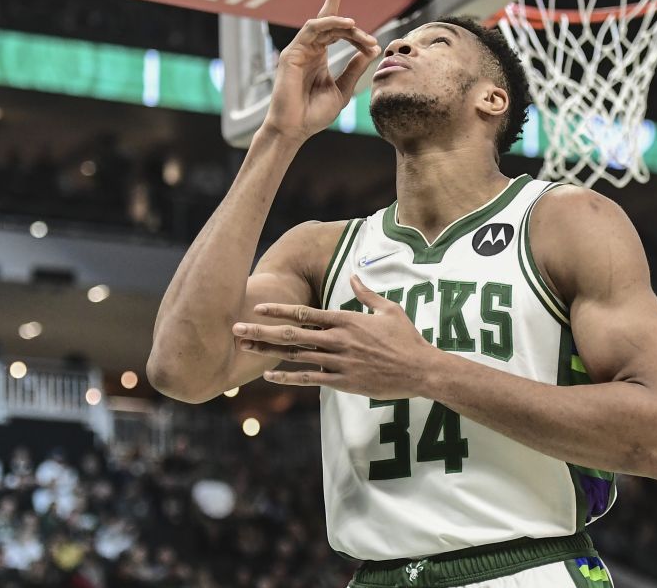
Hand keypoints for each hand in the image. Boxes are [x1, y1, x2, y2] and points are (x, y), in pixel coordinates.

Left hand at [232, 275, 438, 398]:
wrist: (420, 369)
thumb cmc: (407, 338)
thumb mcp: (389, 310)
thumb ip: (367, 294)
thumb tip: (354, 275)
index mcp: (347, 320)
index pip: (306, 312)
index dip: (279, 310)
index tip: (258, 307)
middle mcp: (338, 340)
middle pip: (292, 334)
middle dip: (261, 331)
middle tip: (236, 328)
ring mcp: (339, 362)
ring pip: (296, 356)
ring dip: (267, 352)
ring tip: (244, 348)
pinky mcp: (343, 382)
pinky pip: (310, 379)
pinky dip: (288, 377)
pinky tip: (269, 375)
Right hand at [264, 0, 380, 141]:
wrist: (295, 130)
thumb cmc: (314, 115)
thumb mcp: (343, 89)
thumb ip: (354, 69)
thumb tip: (370, 50)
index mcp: (320, 56)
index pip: (331, 25)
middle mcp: (309, 49)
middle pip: (332, 24)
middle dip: (356, 30)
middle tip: (372, 43)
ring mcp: (299, 50)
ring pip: (323, 24)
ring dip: (344, 25)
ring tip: (360, 33)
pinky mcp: (291, 53)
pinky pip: (311, 30)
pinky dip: (329, 24)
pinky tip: (347, 26)